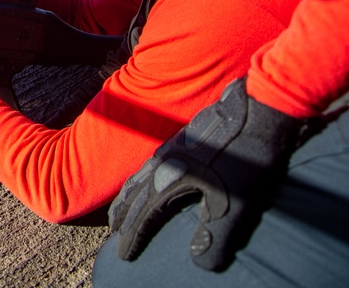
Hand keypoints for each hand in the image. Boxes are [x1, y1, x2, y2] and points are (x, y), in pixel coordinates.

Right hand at [108, 79, 302, 270]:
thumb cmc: (251, 157)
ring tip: (122, 204)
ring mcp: (173, 147)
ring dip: (129, 193)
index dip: (133, 235)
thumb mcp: (236, 202)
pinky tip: (151, 175)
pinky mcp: (184, 138)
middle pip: (133, 191)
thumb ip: (215, 233)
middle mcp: (165, 161)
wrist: (260, 109)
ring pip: (141, 174)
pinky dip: (142, 176)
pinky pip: (151, 162)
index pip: (143, 213)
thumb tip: (200, 263)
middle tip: (113, 228)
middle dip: (122, 212)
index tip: (123, 254)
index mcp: (171, 178)